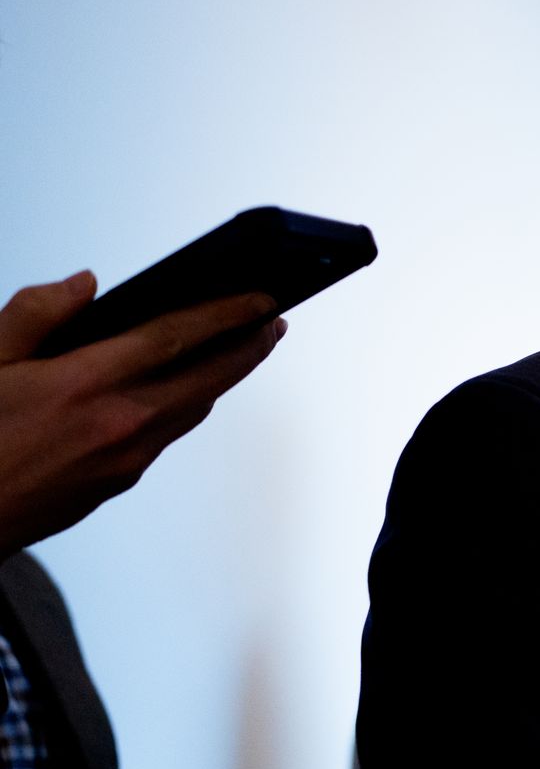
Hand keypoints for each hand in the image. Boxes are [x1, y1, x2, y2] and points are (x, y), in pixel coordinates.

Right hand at [0, 270, 284, 553]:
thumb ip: (35, 313)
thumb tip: (87, 284)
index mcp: (83, 385)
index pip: (176, 337)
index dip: (227, 314)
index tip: (262, 298)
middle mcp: (116, 424)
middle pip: (208, 379)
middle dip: (249, 347)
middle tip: (274, 322)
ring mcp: (122, 460)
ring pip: (192, 409)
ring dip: (222, 377)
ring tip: (241, 349)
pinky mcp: (117, 483)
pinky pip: (167, 435)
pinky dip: (185, 404)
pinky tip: (185, 390)